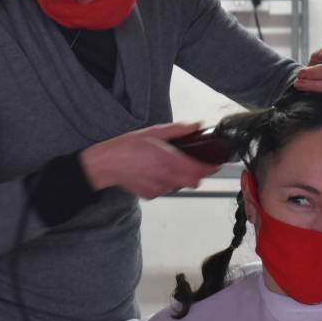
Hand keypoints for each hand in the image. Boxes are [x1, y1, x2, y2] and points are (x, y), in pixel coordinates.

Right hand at [81, 122, 220, 199]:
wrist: (106, 164)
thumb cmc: (126, 147)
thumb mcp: (154, 132)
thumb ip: (178, 130)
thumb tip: (197, 126)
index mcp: (169, 160)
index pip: (200, 170)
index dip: (211, 167)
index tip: (215, 162)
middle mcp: (166, 177)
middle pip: (195, 182)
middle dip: (198, 173)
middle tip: (195, 163)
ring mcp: (159, 188)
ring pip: (180, 186)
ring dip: (181, 177)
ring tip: (169, 165)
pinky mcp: (151, 195)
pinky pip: (167, 190)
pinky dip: (167, 182)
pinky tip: (156, 172)